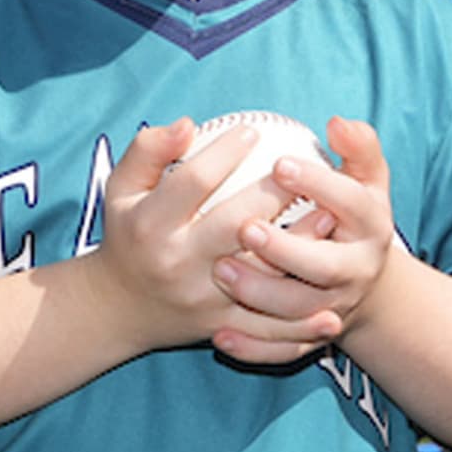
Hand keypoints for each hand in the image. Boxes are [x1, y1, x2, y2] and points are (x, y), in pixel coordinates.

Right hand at [82, 119, 341, 357]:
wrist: (118, 308)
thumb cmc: (129, 235)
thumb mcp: (121, 189)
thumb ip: (148, 150)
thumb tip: (188, 123)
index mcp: (152, 224)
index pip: (193, 181)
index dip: (225, 153)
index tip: (253, 132)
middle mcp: (178, 263)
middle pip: (233, 225)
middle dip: (273, 196)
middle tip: (304, 170)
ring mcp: (202, 298)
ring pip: (260, 277)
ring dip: (298, 251)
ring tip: (331, 219)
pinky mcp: (220, 326)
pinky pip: (266, 327)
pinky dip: (300, 326)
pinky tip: (333, 313)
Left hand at [207, 117, 400, 366]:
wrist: (364, 279)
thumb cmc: (354, 215)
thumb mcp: (367, 178)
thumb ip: (358, 147)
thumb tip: (337, 123)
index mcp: (371, 226)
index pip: (352, 204)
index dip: (319, 184)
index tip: (279, 164)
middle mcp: (358, 270)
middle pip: (326, 267)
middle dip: (286, 250)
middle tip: (244, 227)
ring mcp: (335, 307)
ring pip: (299, 311)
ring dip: (261, 294)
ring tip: (221, 270)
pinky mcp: (312, 338)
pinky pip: (283, 350)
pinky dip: (252, 347)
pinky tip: (218, 337)